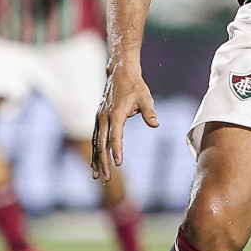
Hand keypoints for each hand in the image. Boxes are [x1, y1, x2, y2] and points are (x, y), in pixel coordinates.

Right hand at [92, 63, 158, 181]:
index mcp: (116, 113)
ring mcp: (99, 119)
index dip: (117, 150)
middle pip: (102, 143)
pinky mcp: (99, 120)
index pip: (115, 135)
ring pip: (96, 143)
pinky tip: (95, 164)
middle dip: (104, 161)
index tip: (119, 164)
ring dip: (96, 160)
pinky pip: (95, 139)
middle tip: (107, 178)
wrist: (119, 72)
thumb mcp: (145, 97)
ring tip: (96, 177)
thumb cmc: (135, 86)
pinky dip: (95, 152)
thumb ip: (149, 111)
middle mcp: (104, 117)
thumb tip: (155, 124)